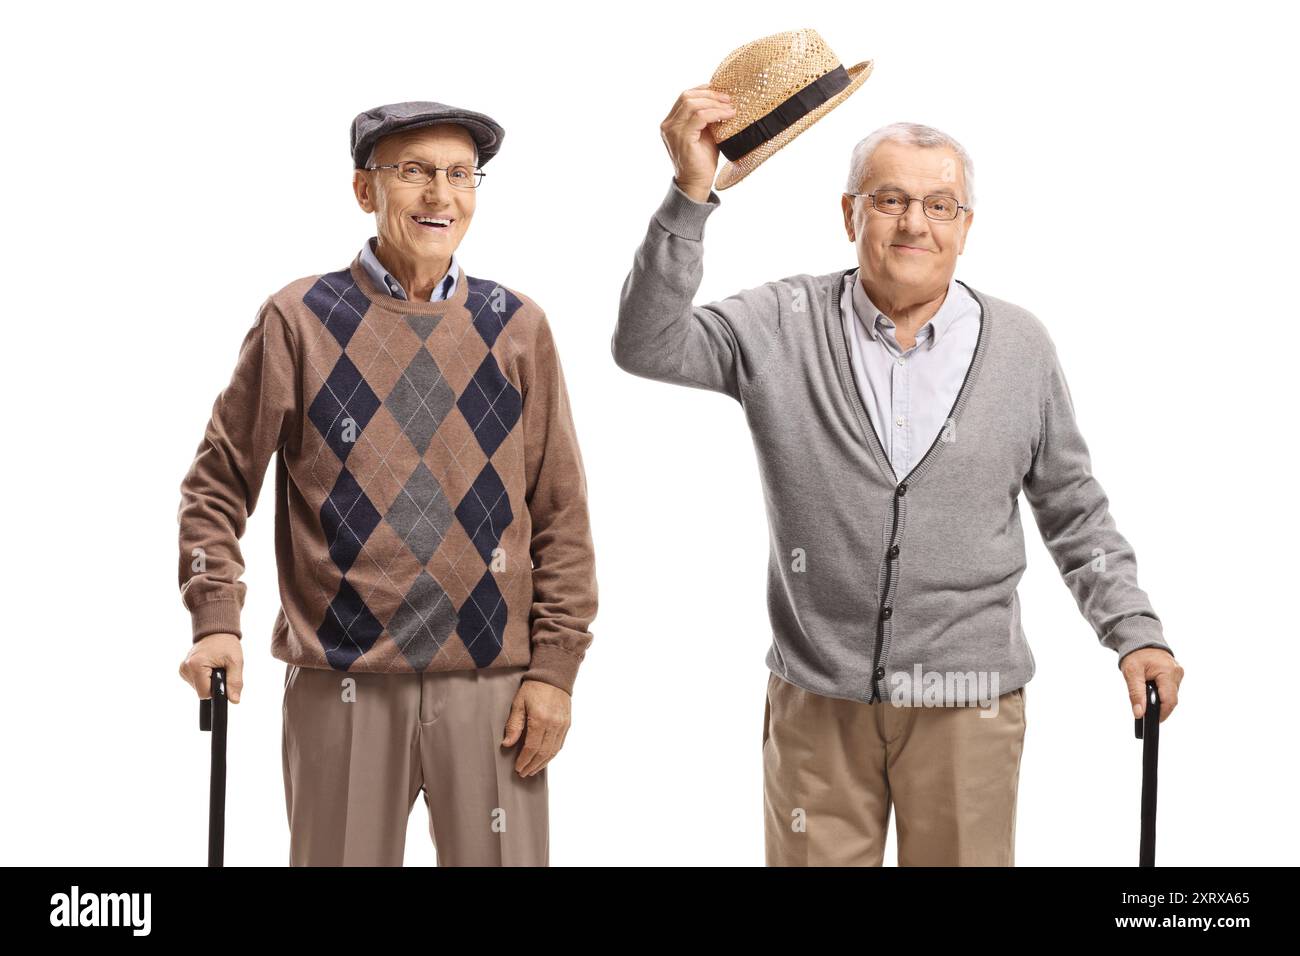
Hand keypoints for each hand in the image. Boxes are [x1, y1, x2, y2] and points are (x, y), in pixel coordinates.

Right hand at [180, 633, 243, 702]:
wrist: (217, 631)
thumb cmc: (227, 644)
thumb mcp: (236, 662)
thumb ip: (235, 682)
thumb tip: (234, 700)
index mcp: (195, 665)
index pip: (205, 693)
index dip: (217, 690)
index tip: (223, 678)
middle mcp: (185, 668)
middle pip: (201, 691)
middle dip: (213, 684)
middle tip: (220, 669)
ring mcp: (183, 669)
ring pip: (199, 688)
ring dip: (209, 681)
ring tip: (215, 666)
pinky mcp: (184, 669)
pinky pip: (196, 682)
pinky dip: (204, 678)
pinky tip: (208, 667)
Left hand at [501, 679, 571, 776]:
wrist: (554, 675)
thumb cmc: (534, 688)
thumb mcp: (518, 703)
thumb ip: (513, 725)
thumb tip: (507, 744)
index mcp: (540, 719)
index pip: (532, 747)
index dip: (524, 760)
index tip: (518, 768)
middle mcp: (554, 724)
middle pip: (543, 753)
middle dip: (533, 765)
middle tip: (524, 773)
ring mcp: (562, 725)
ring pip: (553, 751)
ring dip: (543, 763)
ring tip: (533, 770)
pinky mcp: (567, 724)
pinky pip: (560, 744)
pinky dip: (552, 754)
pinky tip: (544, 759)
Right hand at [660, 84, 735, 201]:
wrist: (696, 183)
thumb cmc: (701, 160)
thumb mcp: (705, 133)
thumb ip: (707, 117)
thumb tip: (723, 101)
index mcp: (671, 122)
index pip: (684, 97)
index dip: (703, 90)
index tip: (721, 92)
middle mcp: (668, 125)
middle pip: (687, 96)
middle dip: (710, 94)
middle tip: (728, 99)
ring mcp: (673, 131)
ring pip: (692, 104)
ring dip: (714, 103)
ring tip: (730, 108)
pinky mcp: (682, 138)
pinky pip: (700, 117)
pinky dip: (716, 113)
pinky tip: (727, 116)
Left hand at [1120, 646, 1182, 721]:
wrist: (1140, 640)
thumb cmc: (1135, 654)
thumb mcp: (1131, 674)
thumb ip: (1136, 694)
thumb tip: (1139, 714)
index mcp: (1168, 672)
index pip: (1170, 700)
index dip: (1162, 714)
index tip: (1152, 722)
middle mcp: (1177, 673)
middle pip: (1171, 699)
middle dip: (1159, 707)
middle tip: (1145, 711)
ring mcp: (1178, 674)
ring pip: (1171, 695)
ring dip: (1159, 700)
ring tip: (1146, 697)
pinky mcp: (1175, 675)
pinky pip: (1170, 690)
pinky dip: (1161, 694)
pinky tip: (1151, 692)